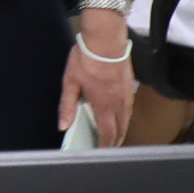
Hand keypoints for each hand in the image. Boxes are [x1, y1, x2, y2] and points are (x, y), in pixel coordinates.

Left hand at [60, 11, 133, 145]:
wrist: (106, 40)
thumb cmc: (87, 59)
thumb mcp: (70, 82)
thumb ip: (67, 105)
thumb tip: (63, 125)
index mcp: (104, 106)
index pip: (107, 133)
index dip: (105, 145)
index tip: (101, 152)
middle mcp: (119, 104)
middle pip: (121, 130)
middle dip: (115, 142)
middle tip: (108, 148)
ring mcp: (127, 95)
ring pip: (127, 120)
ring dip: (121, 131)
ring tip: (115, 136)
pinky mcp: (130, 86)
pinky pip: (129, 108)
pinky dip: (125, 118)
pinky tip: (120, 115)